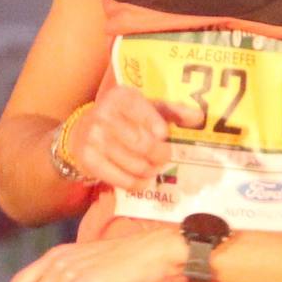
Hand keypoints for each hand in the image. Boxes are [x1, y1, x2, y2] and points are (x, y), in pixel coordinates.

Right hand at [67, 84, 203, 190]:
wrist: (82, 132)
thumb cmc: (124, 119)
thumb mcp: (145, 108)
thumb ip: (172, 111)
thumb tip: (199, 117)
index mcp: (121, 97)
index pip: (144, 111)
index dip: (157, 126)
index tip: (164, 135)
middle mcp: (104, 114)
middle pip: (143, 143)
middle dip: (160, 155)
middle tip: (164, 157)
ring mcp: (94, 137)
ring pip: (135, 164)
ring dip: (150, 171)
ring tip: (154, 169)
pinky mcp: (88, 159)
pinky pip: (121, 179)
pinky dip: (137, 184)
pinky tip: (143, 181)